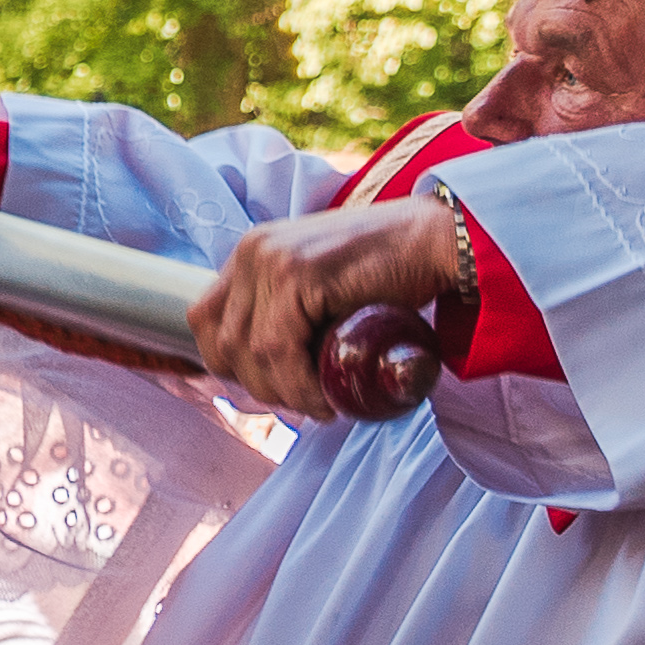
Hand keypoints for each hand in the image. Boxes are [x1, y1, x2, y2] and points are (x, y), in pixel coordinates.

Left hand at [193, 197, 474, 419]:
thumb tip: (259, 371)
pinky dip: (299, 386)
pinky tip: (327, 399)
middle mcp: (253, 251)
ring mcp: (272, 259)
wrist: (439, 240)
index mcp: (250, 252)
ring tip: (320, 404)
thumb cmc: (388, 272)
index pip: (205, 320)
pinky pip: (279, 351)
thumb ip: (286, 311)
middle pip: (221, 342)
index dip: (230, 364)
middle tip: (302, 401)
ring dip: (284, 393)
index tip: (270, 387)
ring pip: (250, 353)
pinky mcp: (299, 274)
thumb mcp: (319, 287)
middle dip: (257, 385)